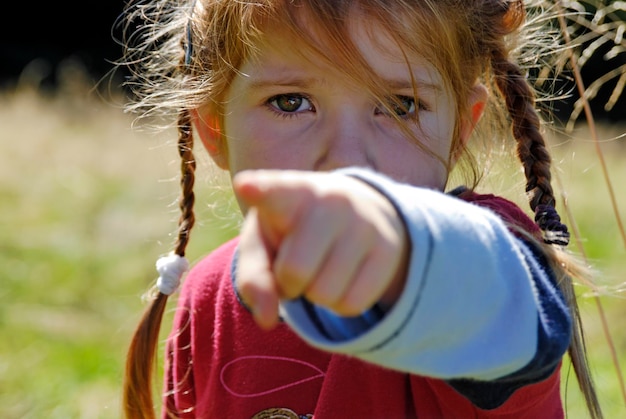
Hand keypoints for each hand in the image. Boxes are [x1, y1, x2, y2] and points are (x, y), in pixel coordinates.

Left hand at [233, 170, 408, 329]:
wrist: (359, 211)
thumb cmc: (295, 231)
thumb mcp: (264, 245)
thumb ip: (253, 279)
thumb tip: (267, 320)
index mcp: (289, 192)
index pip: (273, 191)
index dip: (259, 190)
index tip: (245, 185)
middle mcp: (330, 201)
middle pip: (295, 271)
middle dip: (289, 282)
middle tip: (297, 262)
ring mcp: (364, 223)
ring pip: (325, 294)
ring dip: (316, 294)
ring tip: (323, 266)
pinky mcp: (389, 250)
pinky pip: (352, 304)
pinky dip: (340, 303)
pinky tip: (344, 276)